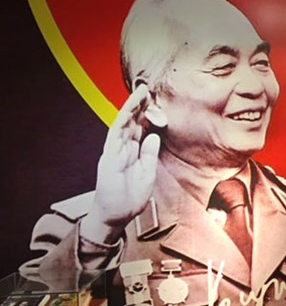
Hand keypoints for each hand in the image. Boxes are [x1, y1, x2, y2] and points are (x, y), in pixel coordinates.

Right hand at [81, 84, 161, 243]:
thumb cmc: (130, 198)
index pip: (140, 129)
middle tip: (148, 89)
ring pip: (123, 124)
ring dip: (131, 108)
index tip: (155, 101)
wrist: (116, 216)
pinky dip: (122, 122)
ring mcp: (115, 152)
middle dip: (139, 105)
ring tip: (140, 93)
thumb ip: (149, 155)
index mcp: (133, 153)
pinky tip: (129, 110)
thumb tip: (153, 136)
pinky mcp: (110, 157)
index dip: (146, 115)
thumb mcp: (147, 174)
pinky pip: (115, 135)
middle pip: (131, 122)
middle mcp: (123, 149)